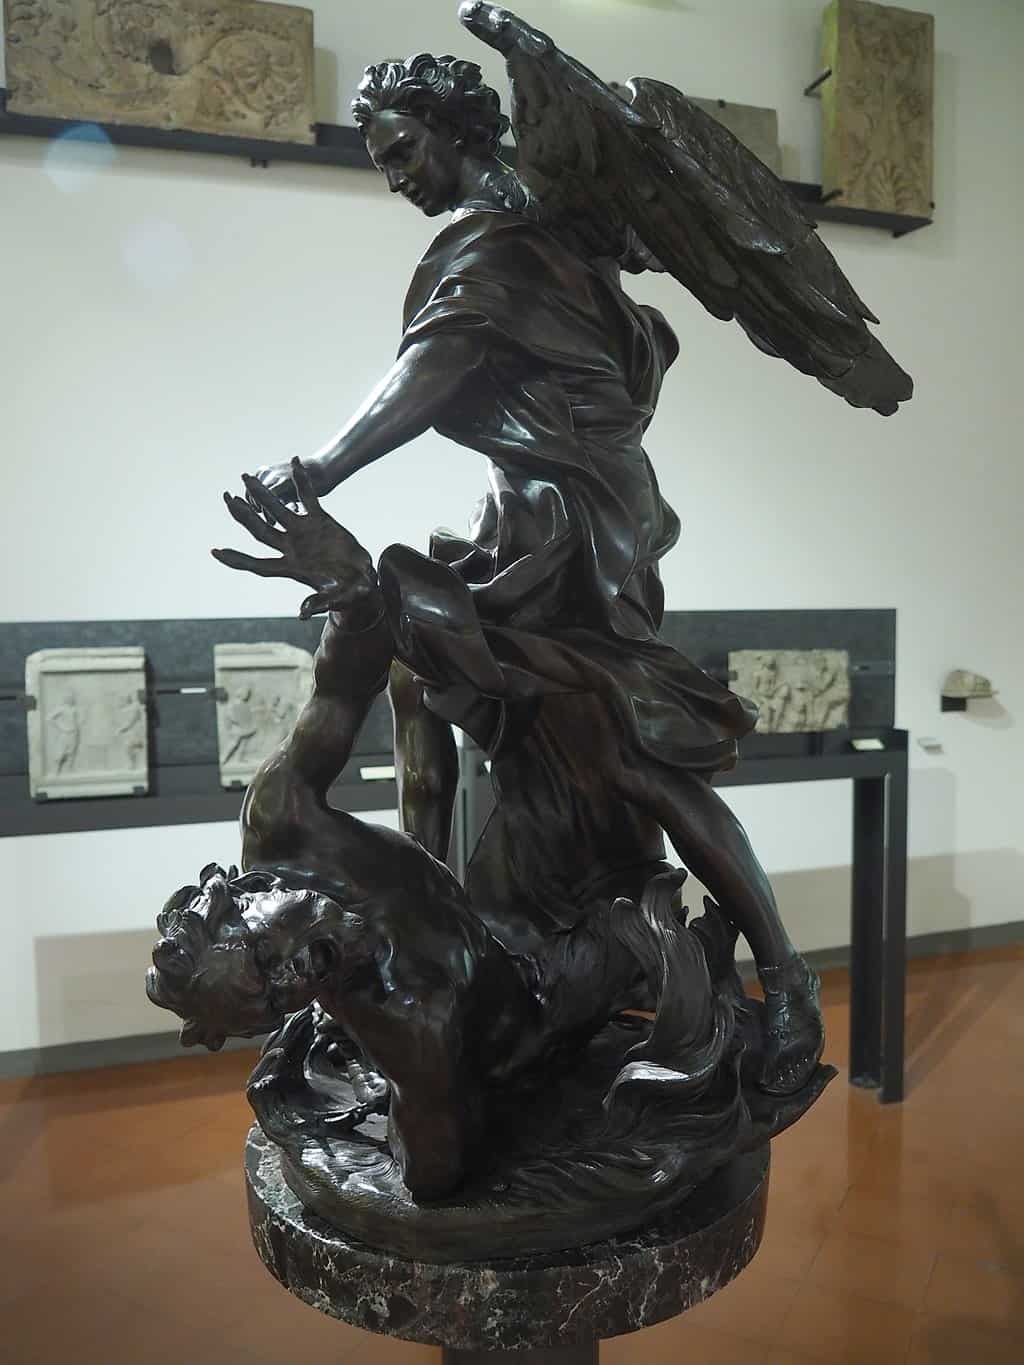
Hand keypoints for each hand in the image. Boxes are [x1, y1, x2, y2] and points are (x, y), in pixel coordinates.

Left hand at [213, 458, 380, 620]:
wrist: (363, 580)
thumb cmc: (348, 594)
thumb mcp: (335, 599)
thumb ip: (319, 603)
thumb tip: (303, 613)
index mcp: (290, 569)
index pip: (257, 564)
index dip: (237, 559)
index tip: (215, 552)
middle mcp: (291, 548)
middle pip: (260, 530)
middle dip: (242, 515)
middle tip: (227, 498)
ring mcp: (303, 532)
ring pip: (277, 510)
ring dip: (262, 494)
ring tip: (246, 477)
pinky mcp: (320, 520)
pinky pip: (308, 497)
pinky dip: (302, 481)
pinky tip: (295, 461)